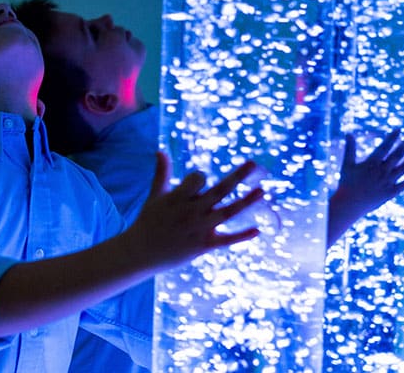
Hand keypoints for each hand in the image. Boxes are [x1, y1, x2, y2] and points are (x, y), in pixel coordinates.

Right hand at [126, 152, 263, 270]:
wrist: (140, 252)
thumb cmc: (148, 221)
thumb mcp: (154, 196)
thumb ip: (161, 173)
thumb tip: (160, 150)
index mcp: (178, 198)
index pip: (198, 179)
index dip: (199, 177)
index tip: (196, 182)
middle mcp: (190, 212)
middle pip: (219, 191)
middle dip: (237, 176)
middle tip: (254, 164)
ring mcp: (198, 229)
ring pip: (227, 213)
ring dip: (246, 202)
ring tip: (263, 190)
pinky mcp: (202, 246)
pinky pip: (226, 241)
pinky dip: (241, 236)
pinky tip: (258, 230)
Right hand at [338, 129, 403, 214]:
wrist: (349, 204)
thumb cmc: (346, 183)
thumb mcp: (347, 164)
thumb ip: (349, 148)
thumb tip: (348, 133)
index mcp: (371, 164)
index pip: (385, 147)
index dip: (392, 137)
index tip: (398, 129)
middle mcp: (382, 172)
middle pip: (397, 155)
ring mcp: (388, 182)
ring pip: (403, 168)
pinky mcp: (390, 193)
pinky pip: (403, 184)